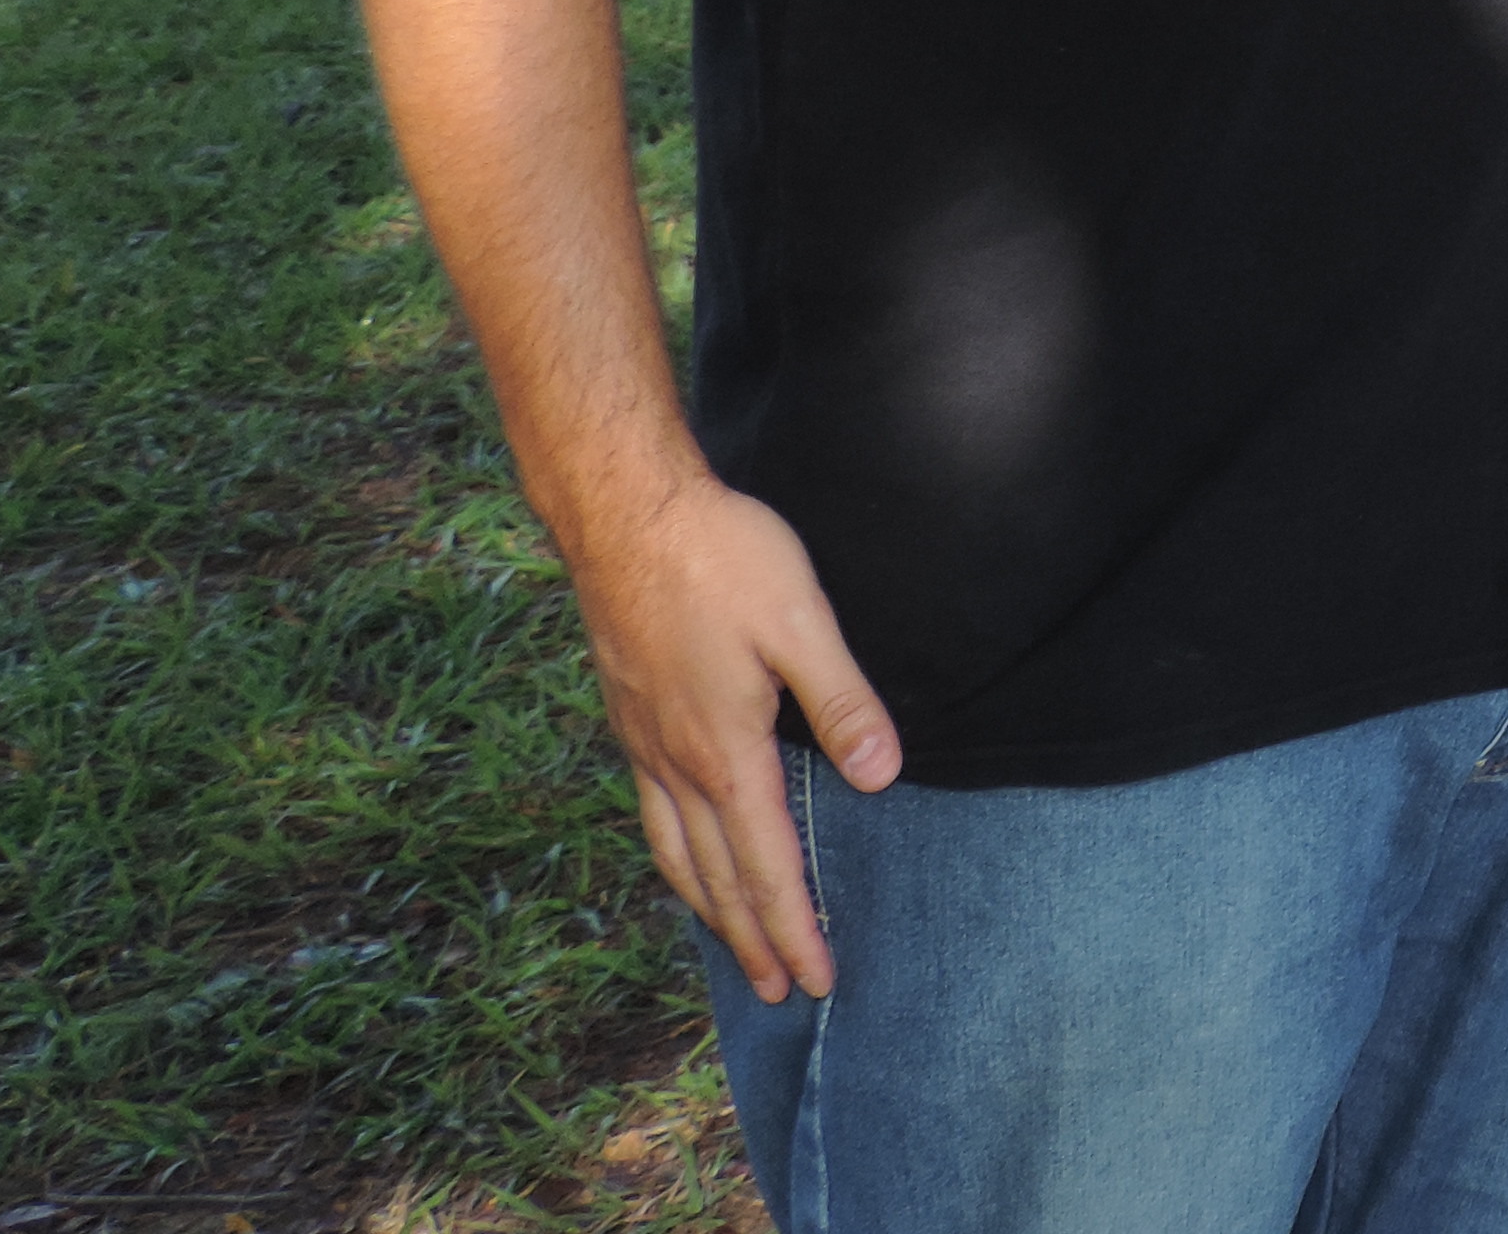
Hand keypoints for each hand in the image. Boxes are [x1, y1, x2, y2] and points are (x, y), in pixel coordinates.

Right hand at [563, 469, 900, 1000]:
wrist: (626, 513)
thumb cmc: (721, 559)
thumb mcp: (802, 622)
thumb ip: (843, 703)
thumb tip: (881, 778)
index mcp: (725, 752)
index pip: (766, 865)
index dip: (793, 926)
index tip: (816, 979)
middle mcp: (676, 764)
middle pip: (717, 877)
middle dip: (752, 939)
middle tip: (779, 993)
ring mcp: (644, 743)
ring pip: (676, 853)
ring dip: (708, 908)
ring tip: (732, 946)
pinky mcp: (629, 717)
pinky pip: (653, 815)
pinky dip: (675, 857)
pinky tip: (685, 854)